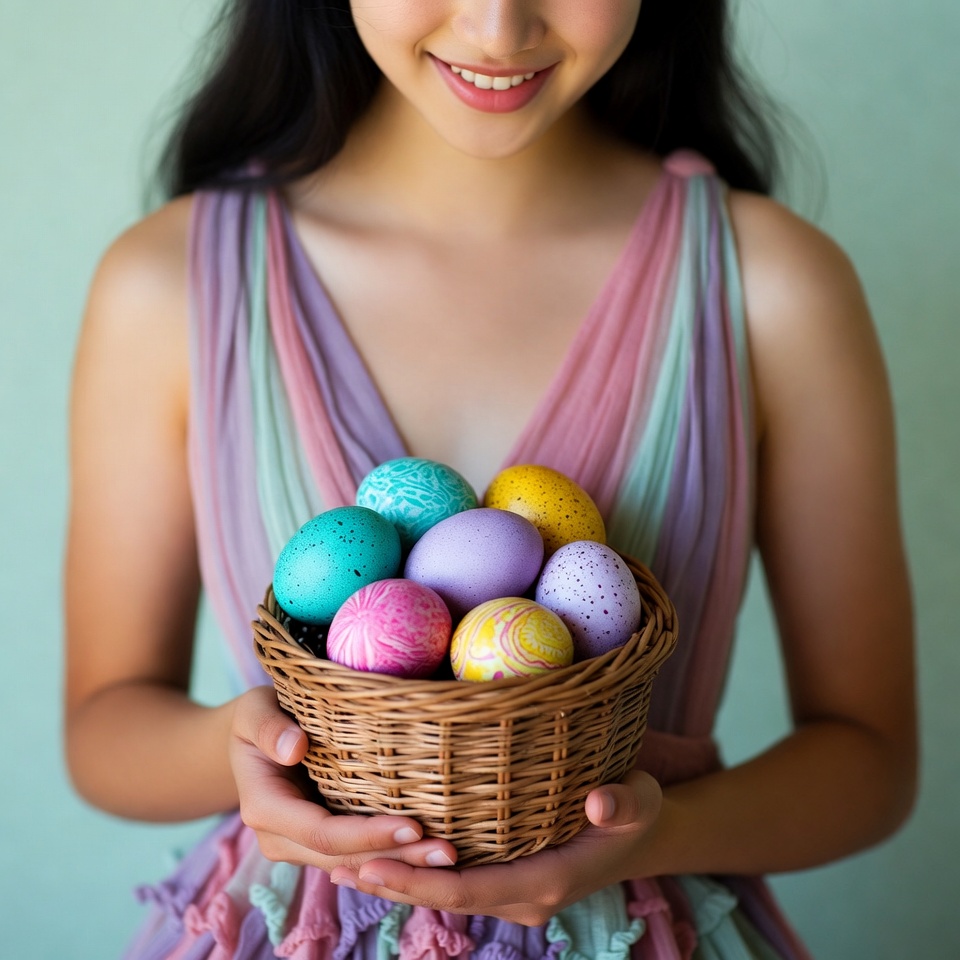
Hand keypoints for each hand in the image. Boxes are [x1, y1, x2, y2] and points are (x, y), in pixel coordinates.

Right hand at [229, 686, 458, 871]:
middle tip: (447, 852)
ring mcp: (301, 845)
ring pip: (355, 864)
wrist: (255, 736)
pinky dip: (393, 856)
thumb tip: (293, 748)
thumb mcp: (254, 710)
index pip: (321, 832)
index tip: (412, 826)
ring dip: (402, 864)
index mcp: (265, 808)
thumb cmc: (259, 715)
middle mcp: (281, 837)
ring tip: (448, 857)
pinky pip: (358, 855)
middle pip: (344, 858)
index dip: (366, 835)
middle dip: (397, 859)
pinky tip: (429, 853)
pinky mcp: (322, 841)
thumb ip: (268, 728)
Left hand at [327, 769, 662, 925]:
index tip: (372, 864)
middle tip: (338, 865)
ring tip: (344, 864)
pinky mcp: (505, 875)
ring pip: (445, 892)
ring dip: (398, 883)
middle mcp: (523, 894)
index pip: (472, 889)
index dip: (421, 883)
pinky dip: (417, 873)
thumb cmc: (635, 807)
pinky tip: (383, 854)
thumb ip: (623, 802)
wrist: (637, 833)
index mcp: (548, 879)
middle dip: (394, 886)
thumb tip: (599, 801)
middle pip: (446, 898)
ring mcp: (512, 888)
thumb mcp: (639, 799)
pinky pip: (455, 880)